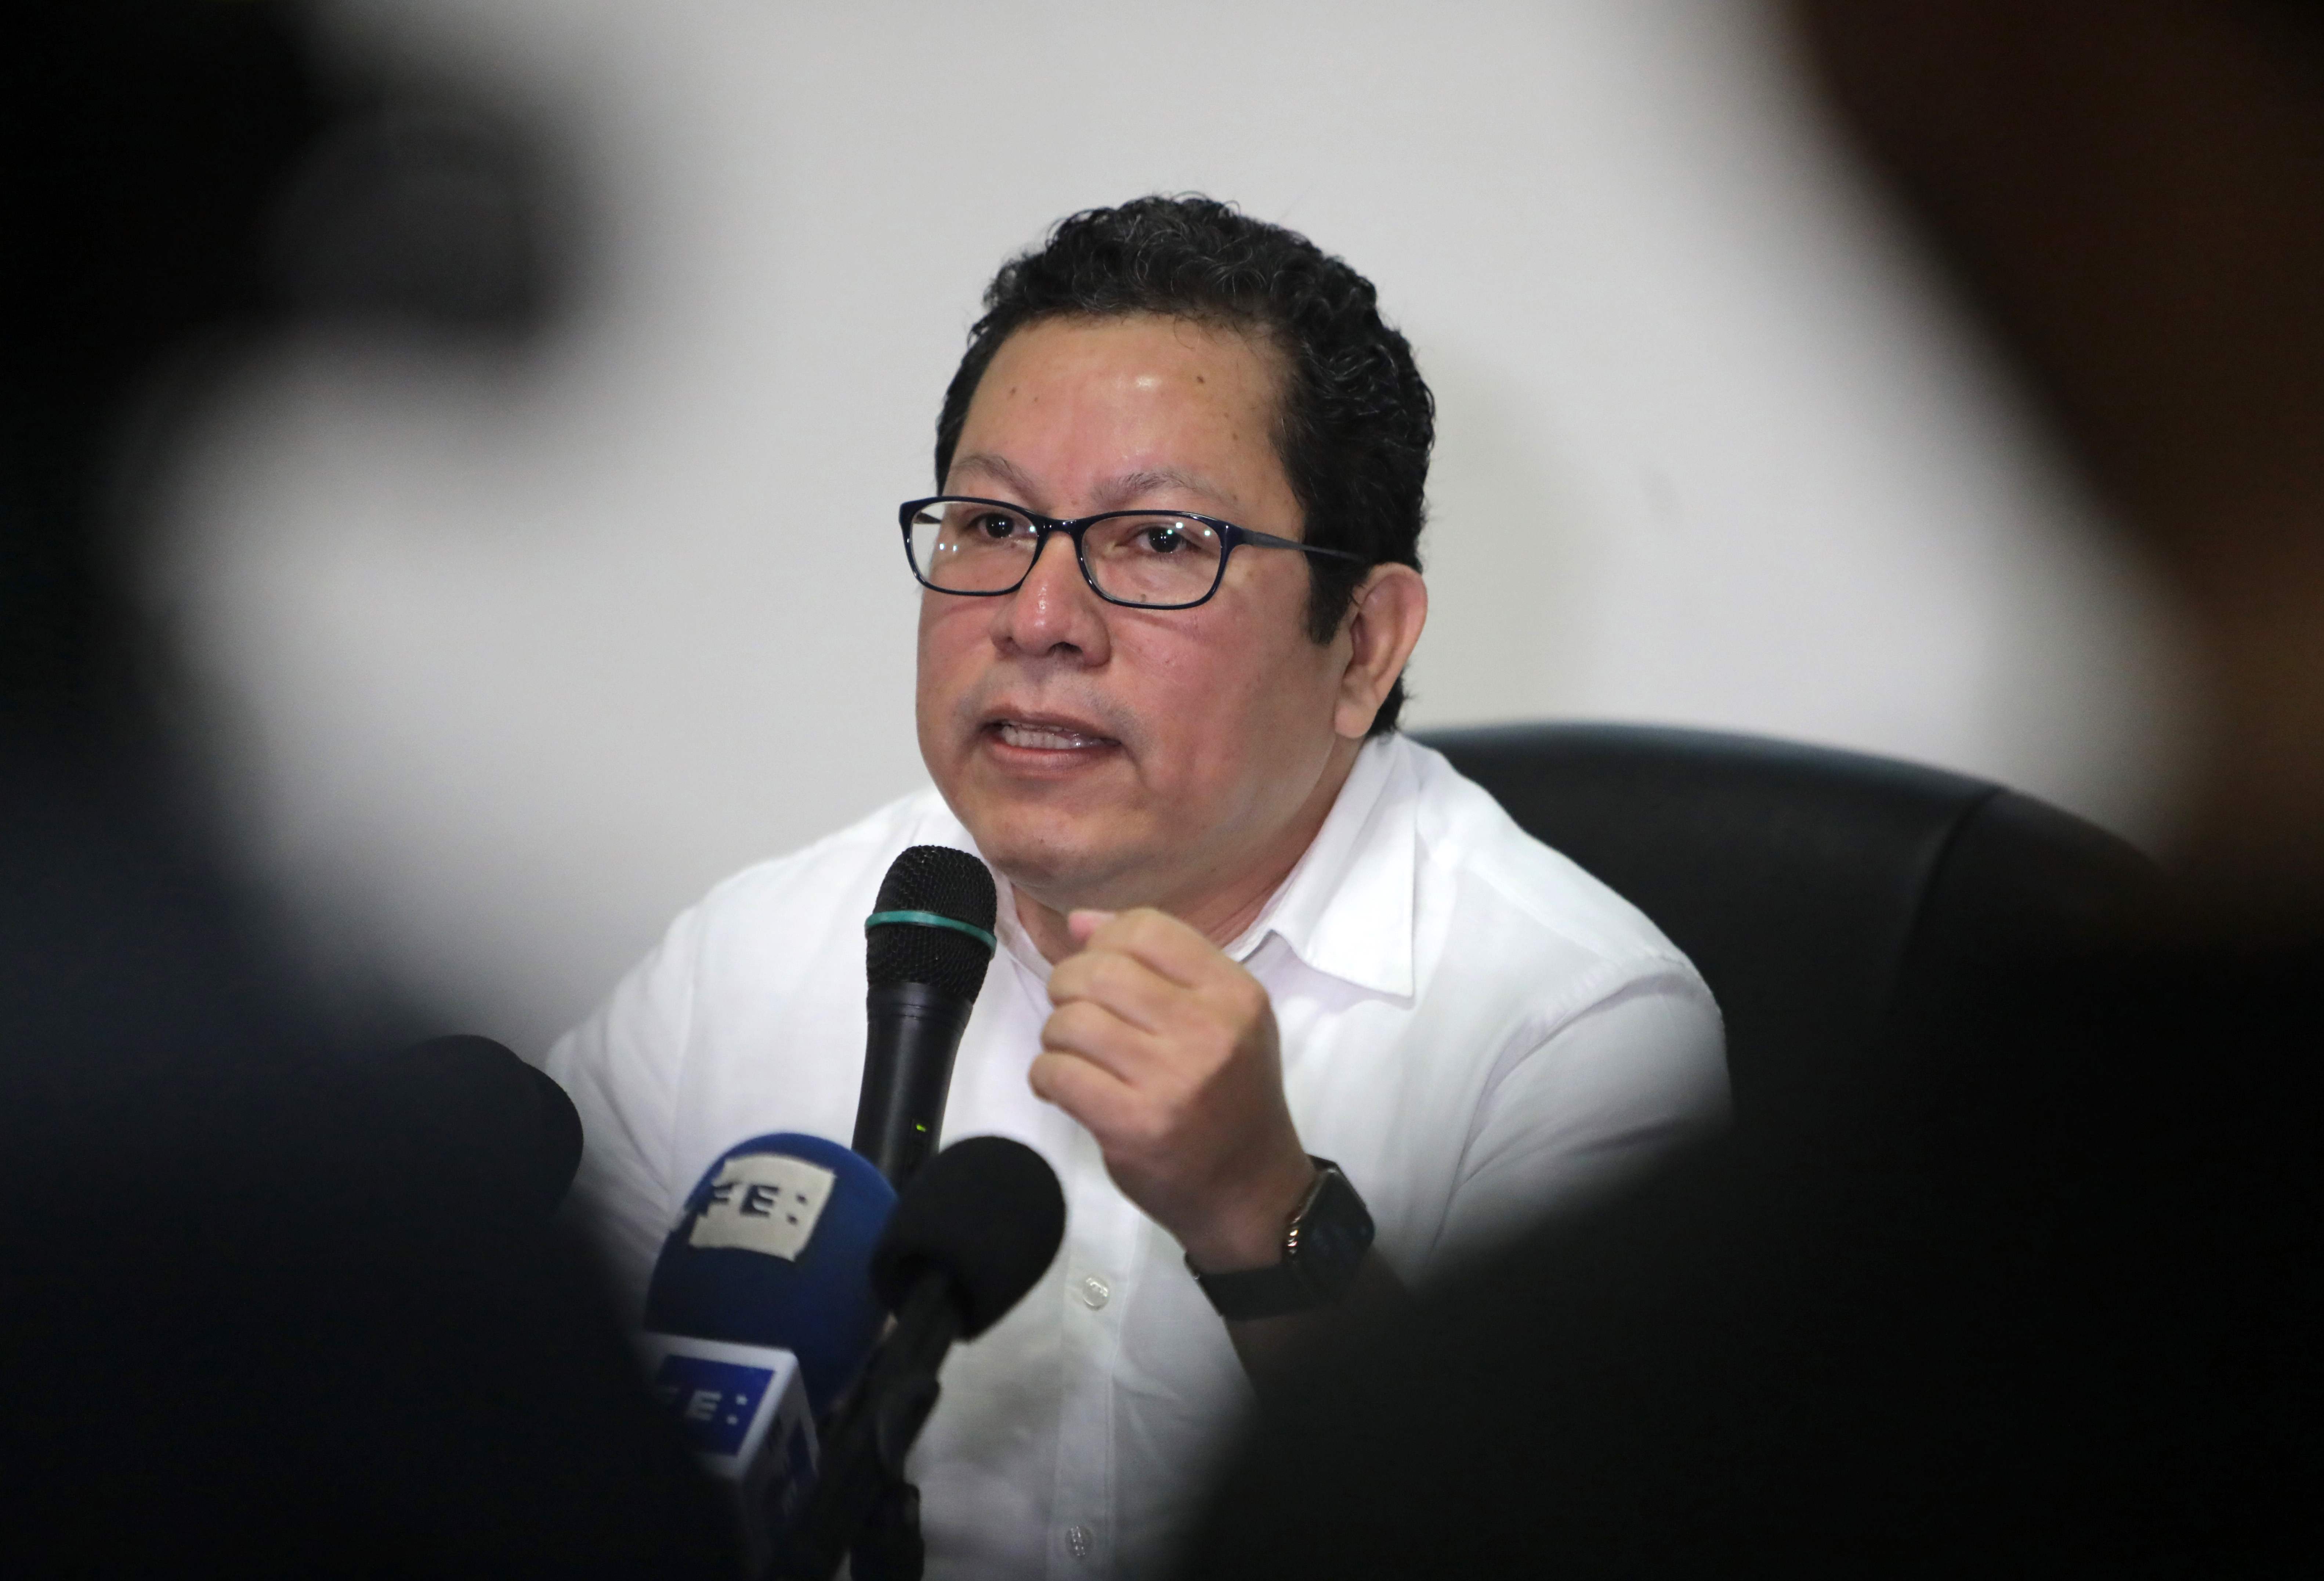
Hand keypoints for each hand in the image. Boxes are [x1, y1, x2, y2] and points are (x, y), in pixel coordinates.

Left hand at [1030, 908, 1317, 1272]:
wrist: (1250, 1191)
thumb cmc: (1230, 1097)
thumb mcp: (1221, 1019)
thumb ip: (1158, 964)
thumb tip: (1081, 921)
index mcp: (1235, 994)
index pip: (1147, 929)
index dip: (1105, 940)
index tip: (1100, 969)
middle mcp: (1208, 1030)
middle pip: (1099, 971)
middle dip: (1068, 986)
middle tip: (1076, 1013)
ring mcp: (1170, 1079)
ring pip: (1070, 1021)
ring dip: (1056, 1035)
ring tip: (1073, 1054)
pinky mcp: (1133, 1125)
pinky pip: (1056, 1072)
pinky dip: (1046, 1076)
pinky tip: (1064, 1086)